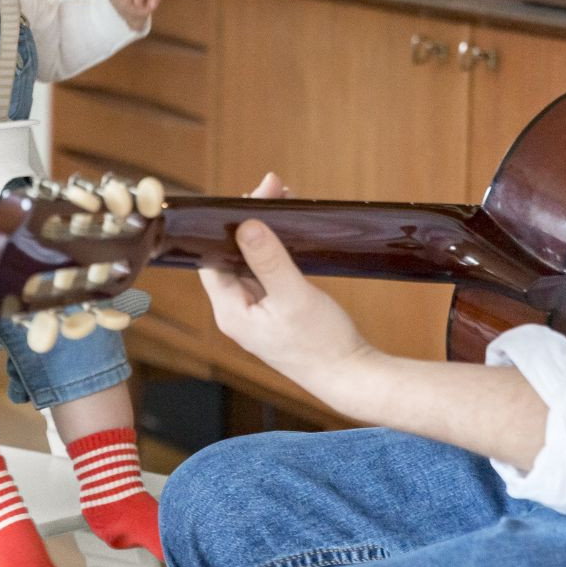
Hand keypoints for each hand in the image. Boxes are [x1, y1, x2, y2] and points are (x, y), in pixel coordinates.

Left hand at [198, 173, 374, 398]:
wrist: (353, 377)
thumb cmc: (323, 344)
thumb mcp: (294, 297)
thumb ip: (269, 260)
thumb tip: (245, 224)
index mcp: (231, 311)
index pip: (211, 257)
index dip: (225, 224)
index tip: (250, 197)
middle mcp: (237, 311)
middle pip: (230, 255)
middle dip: (248, 221)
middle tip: (272, 189)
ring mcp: (256, 311)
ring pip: (250, 261)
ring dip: (263, 232)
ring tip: (282, 199)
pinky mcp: (275, 310)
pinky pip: (267, 271)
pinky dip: (275, 248)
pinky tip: (289, 230)